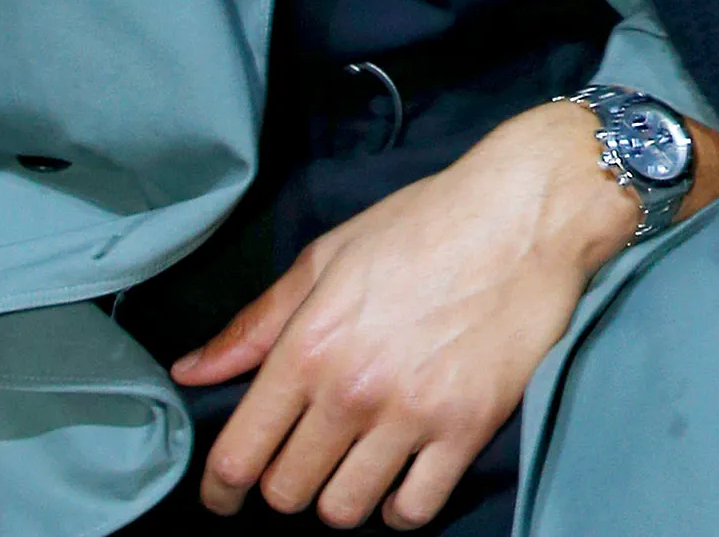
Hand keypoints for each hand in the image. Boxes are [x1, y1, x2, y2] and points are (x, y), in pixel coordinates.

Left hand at [171, 100, 643, 527]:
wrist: (526, 212)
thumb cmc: (425, 223)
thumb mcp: (330, 255)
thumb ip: (258, 322)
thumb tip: (191, 372)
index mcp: (310, 344)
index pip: (239, 456)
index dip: (222, 489)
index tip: (227, 494)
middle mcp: (353, 389)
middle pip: (288, 493)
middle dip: (289, 482)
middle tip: (309, 456)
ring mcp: (411, 414)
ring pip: (344, 512)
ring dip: (342, 496)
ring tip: (358, 463)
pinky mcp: (466, 428)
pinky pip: (413, 510)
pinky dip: (401, 505)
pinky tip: (404, 473)